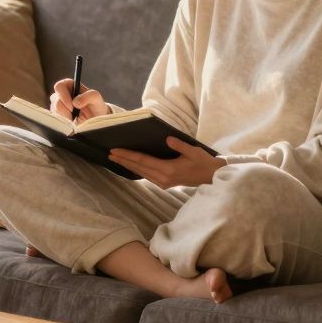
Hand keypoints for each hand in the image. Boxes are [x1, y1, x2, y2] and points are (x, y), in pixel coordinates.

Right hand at [50, 78, 107, 122]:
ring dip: (66, 118)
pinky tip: (72, 123)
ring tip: (76, 120)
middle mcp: (60, 95)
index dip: (64, 96)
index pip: (59, 87)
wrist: (95, 119)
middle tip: (75, 117)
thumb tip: (75, 102)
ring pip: (55, 112)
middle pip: (56, 102)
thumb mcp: (96, 98)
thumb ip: (88, 96)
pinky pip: (56, 121)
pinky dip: (65, 123)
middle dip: (66, 111)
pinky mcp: (57, 117)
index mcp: (68, 85)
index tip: (72, 107)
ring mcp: (57, 106)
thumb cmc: (95, 105)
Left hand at [109, 137, 225, 188]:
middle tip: (110, 154)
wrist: (211, 177)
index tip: (116, 151)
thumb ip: (179, 144)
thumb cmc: (203, 161)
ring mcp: (164, 182)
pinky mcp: (165, 184)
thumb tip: (167, 138)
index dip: (128, 156)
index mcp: (169, 169)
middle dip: (124, 160)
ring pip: (141, 173)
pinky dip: (137, 169)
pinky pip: (147, 176)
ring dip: (128, 165)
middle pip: (139, 168)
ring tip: (116, 159)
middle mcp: (164, 178)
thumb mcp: (193, 150)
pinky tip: (131, 165)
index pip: (143, 161)